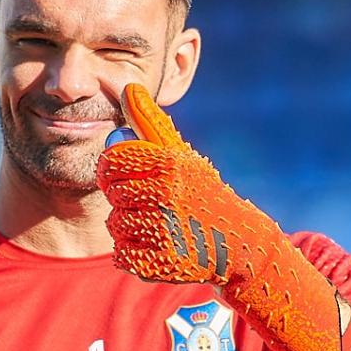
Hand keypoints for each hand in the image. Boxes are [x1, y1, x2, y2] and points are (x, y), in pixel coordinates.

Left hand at [95, 84, 341, 350]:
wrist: (238, 242)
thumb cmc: (202, 191)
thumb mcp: (181, 153)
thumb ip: (149, 121)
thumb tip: (128, 87)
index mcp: (170, 164)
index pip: (113, 161)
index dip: (113, 169)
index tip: (124, 174)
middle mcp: (167, 196)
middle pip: (113, 194)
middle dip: (126, 199)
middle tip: (151, 203)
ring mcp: (164, 231)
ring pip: (115, 225)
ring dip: (129, 227)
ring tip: (159, 225)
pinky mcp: (160, 263)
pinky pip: (121, 254)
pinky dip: (133, 253)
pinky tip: (157, 246)